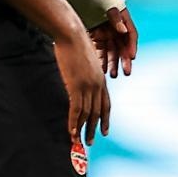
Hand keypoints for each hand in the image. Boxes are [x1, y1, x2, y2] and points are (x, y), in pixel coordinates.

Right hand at [54, 30, 110, 145]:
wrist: (72, 34)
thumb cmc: (76, 44)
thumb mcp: (86, 62)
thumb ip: (86, 76)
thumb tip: (80, 86)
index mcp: (102, 78)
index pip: (106, 103)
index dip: (105, 118)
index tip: (105, 131)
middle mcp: (98, 84)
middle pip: (98, 111)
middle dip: (94, 128)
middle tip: (90, 141)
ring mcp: (88, 85)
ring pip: (87, 113)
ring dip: (83, 129)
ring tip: (79, 140)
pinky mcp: (76, 86)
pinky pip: (76, 109)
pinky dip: (73, 122)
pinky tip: (71, 132)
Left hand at [89, 6, 138, 77]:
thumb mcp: (107, 4)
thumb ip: (115, 18)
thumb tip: (123, 30)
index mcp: (123, 18)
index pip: (130, 35)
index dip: (132, 47)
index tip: (131, 57)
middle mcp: (115, 27)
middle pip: (122, 46)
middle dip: (124, 60)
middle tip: (126, 72)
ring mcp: (105, 33)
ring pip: (111, 51)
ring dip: (112, 63)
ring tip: (112, 75)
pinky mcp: (94, 36)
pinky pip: (99, 51)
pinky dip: (100, 60)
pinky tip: (100, 70)